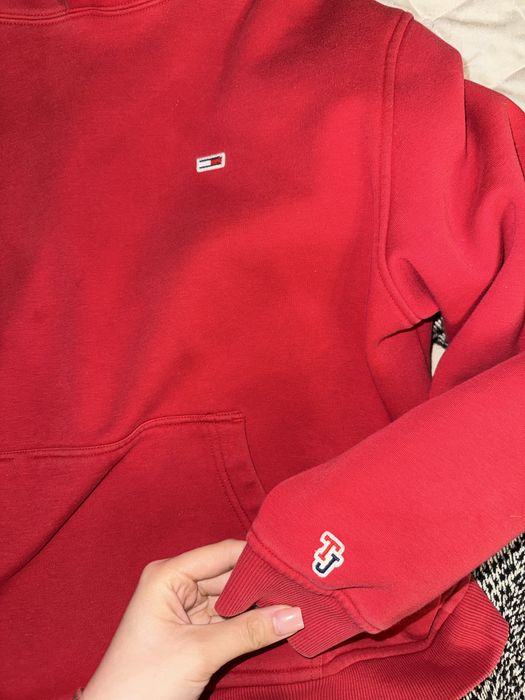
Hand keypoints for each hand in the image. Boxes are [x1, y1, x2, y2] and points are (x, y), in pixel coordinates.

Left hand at [81, 538, 303, 699]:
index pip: (223, 554)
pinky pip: (230, 621)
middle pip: (231, 576)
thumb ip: (248, 631)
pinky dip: (251, 624)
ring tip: (299, 604)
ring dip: (260, 606)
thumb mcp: (199, 653)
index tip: (294, 564)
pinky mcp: (194, 633)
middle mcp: (178, 584)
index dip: (257, 558)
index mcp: (168, 574)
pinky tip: (278, 622)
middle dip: (263, 585)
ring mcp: (186, 609)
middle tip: (304, 589)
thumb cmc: (142, 684)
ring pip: (234, 600)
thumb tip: (295, 614)